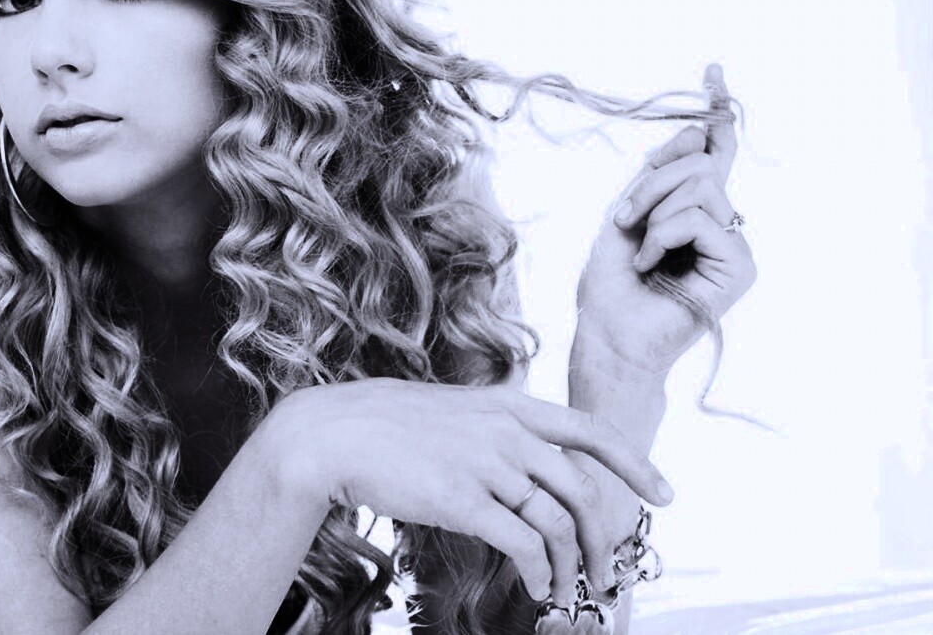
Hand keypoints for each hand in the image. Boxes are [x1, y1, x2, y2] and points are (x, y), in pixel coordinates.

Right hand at [273, 379, 673, 605]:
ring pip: (556, 522)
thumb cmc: (387, 427)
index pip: (589, 431)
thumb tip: (533, 469)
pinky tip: (539, 588)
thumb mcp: (455, 414)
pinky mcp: (462, 499)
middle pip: (581, 490)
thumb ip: (498, 432)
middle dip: (603, 538)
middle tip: (605, 572)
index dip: (634, 463)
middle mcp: (505, 431)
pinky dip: (541, 572)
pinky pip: (523, 544)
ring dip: (571, 565)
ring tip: (567, 589)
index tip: (664, 494)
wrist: (333, 434)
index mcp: (508, 406)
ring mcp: (485, 463)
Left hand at [575, 63, 756, 377]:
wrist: (608, 335)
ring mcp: (734, 244)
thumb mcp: (626, 214)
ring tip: (637, 247)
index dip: (715, 111)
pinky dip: (664, 235)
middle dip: (648, 183)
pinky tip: (652, 263)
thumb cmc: (610, 286)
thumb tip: (698, 132)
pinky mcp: (740, 267)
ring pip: (698, 186)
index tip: (712, 69)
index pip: (712, 153)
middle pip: (697, 162)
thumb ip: (661, 175)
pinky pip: (701, 218)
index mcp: (692, 209)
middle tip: (623, 220)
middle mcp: (721, 222)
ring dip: (651, 210)